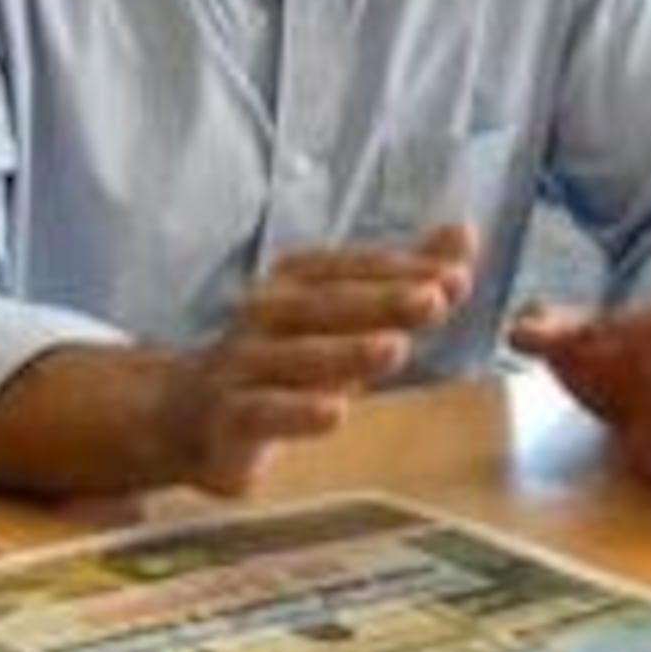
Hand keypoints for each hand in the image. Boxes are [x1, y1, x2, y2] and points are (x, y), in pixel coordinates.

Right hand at [151, 223, 475, 493]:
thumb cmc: (280, 361)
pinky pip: (261, 412)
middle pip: (323, 304)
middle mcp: (263, 315)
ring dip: (343, 352)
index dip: (400, 268)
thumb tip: (463, 234)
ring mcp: (241, 365)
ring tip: (394, 349)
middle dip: (380, 301)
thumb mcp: (342, 318)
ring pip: (293, 356)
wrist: (187, 413)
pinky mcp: (228, 417)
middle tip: (433, 299)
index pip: (348, 268)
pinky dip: (296, 411)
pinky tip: (334, 414)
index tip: (455, 272)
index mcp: (293, 284)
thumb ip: (401, 278)